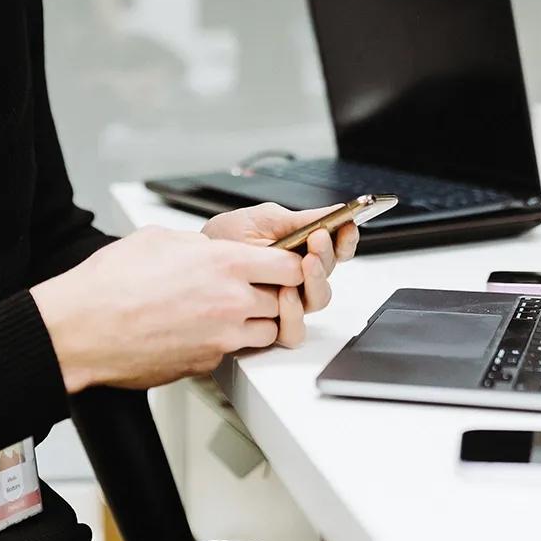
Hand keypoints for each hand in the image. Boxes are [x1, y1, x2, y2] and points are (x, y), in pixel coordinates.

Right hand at [30, 226, 303, 393]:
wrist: (82, 329)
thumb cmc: (110, 284)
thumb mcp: (160, 240)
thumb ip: (201, 245)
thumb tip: (214, 248)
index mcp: (225, 264)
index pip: (291, 267)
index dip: (290, 265)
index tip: (282, 265)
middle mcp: (231, 302)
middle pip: (285, 302)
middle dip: (275, 294)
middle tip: (254, 288)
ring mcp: (222, 337)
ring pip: (267, 331)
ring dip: (256, 321)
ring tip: (228, 311)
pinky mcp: (207, 362)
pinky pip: (233, 351)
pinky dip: (226, 342)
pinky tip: (200, 330)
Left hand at [203, 203, 359, 344]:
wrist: (194, 262)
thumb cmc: (224, 240)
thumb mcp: (263, 220)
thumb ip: (301, 219)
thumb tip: (338, 210)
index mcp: (301, 252)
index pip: (336, 250)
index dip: (346, 240)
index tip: (347, 226)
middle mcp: (299, 279)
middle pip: (330, 274)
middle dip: (327, 255)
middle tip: (318, 239)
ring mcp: (287, 303)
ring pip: (318, 301)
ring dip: (316, 280)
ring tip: (304, 264)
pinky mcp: (272, 326)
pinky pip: (294, 329)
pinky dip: (294, 313)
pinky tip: (285, 293)